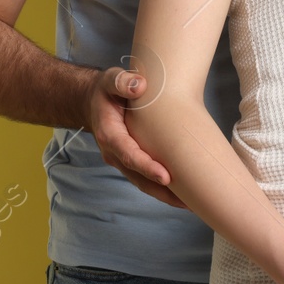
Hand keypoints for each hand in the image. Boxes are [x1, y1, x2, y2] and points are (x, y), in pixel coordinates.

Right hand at [88, 67, 186, 208]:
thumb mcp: (110, 80)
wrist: (93, 102)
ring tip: (191, 204)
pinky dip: (162, 189)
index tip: (165, 176)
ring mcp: (121, 160)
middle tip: (186, 200)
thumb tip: (139, 86)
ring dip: (164, 195)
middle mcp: (114, 152)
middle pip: (137, 176)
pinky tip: (182, 194)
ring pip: (142, 182)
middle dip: (161, 190)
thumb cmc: (107, 90)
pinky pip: (145, 178)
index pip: (128, 154)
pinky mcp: (130, 162)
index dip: (146, 167)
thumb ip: (122, 82)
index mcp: (109, 134)